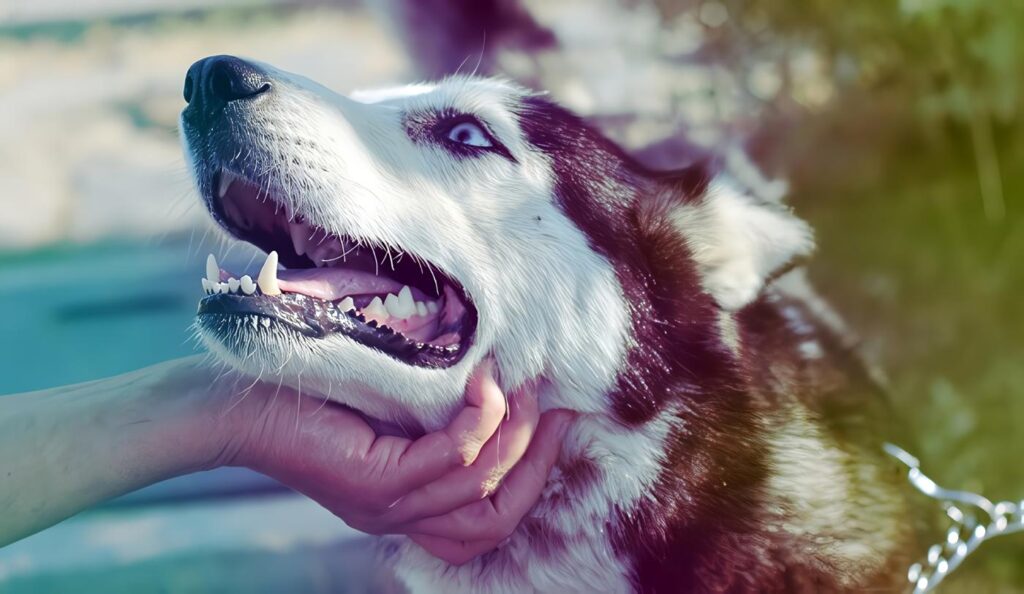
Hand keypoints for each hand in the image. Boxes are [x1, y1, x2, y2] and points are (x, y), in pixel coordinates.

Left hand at [223, 361, 573, 564]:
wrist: (230, 403)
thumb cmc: (308, 393)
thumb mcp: (386, 409)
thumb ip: (433, 414)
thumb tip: (498, 380)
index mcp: (406, 507)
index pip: (490, 523)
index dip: (534, 476)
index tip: (557, 421)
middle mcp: (400, 518)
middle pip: (497, 520)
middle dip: (537, 464)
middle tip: (556, 407)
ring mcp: (386, 505)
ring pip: (480, 488)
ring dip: (513, 434)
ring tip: (521, 385)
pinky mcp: (371, 482)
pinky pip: (449, 460)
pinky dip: (479, 422)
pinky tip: (484, 384)